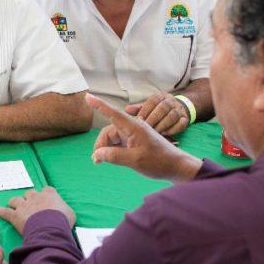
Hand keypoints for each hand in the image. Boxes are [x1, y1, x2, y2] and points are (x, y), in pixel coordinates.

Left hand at [0, 186, 73, 235]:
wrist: (49, 227)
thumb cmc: (62, 220)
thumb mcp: (70, 213)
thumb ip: (65, 210)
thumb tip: (64, 212)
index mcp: (49, 195)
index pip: (47, 190)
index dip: (46, 194)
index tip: (47, 199)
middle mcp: (35, 197)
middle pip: (30, 193)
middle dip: (30, 198)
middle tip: (31, 205)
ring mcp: (24, 205)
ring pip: (16, 200)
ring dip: (15, 202)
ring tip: (14, 205)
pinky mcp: (15, 216)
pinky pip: (6, 212)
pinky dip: (0, 211)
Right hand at [87, 93, 202, 179]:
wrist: (176, 167)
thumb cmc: (158, 161)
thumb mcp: (135, 161)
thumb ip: (114, 156)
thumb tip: (97, 154)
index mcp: (134, 127)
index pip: (113, 113)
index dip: (99, 105)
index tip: (87, 96)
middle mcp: (132, 128)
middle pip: (109, 131)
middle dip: (100, 144)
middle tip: (96, 161)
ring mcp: (134, 135)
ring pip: (113, 138)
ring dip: (105, 148)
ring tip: (100, 162)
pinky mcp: (135, 142)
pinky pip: (119, 143)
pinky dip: (112, 150)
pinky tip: (109, 160)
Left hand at [125, 92, 189, 136]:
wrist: (179, 110)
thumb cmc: (158, 110)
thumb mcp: (149, 107)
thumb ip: (138, 109)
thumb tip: (126, 110)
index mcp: (160, 96)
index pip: (153, 101)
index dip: (145, 110)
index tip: (139, 120)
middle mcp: (171, 101)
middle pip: (163, 108)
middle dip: (153, 119)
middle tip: (146, 129)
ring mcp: (180, 110)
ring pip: (172, 116)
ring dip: (163, 125)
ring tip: (155, 133)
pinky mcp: (185, 119)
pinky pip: (181, 124)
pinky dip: (173, 130)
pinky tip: (165, 134)